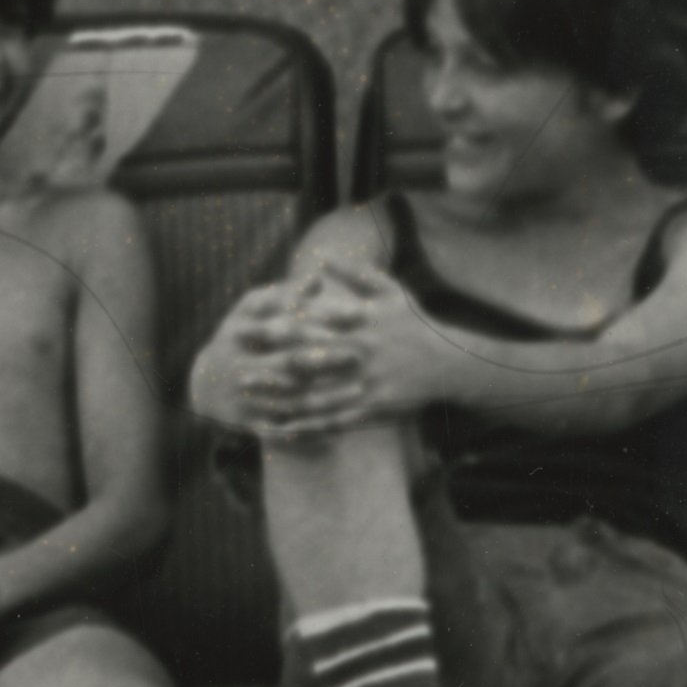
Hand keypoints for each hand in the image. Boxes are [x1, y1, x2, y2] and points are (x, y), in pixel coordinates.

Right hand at [198, 274, 385, 443]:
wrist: (205, 385)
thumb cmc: (239, 337)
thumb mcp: (251, 310)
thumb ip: (283, 295)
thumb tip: (317, 278)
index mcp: (239, 331)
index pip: (283, 323)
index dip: (320, 319)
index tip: (354, 315)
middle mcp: (239, 365)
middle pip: (288, 362)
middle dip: (325, 359)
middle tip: (358, 354)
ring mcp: (243, 398)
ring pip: (291, 400)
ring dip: (326, 397)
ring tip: (358, 391)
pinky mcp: (249, 425)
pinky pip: (284, 432)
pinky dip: (309, 432)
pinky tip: (338, 428)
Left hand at [258, 270, 453, 433]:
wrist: (450, 362)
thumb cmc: (415, 323)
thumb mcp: (389, 290)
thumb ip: (354, 274)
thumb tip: (321, 256)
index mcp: (357, 323)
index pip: (309, 324)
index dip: (274, 326)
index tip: (246, 327)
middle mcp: (357, 354)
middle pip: (305, 362)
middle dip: (269, 367)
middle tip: (235, 371)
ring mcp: (364, 384)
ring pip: (315, 395)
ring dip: (281, 401)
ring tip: (251, 404)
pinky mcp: (373, 410)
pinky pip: (335, 421)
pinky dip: (309, 426)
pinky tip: (285, 429)